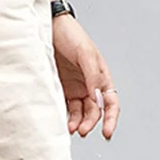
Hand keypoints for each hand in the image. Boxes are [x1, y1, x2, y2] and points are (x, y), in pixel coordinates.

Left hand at [51, 14, 119, 139]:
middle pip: (95, 112)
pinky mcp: (61, 90)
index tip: (107, 132)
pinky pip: (67, 109)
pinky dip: (67, 118)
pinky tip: (65, 123)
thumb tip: (97, 98)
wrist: (48, 27)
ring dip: (79, 123)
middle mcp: (89, 85)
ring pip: (81, 113)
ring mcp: (75, 89)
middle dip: (91, 123)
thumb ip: (92, 76)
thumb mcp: (85, 53)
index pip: (111, 103)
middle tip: (83, 131)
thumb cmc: (70, 34)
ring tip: (72, 129)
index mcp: (101, 76)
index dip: (111, 118)